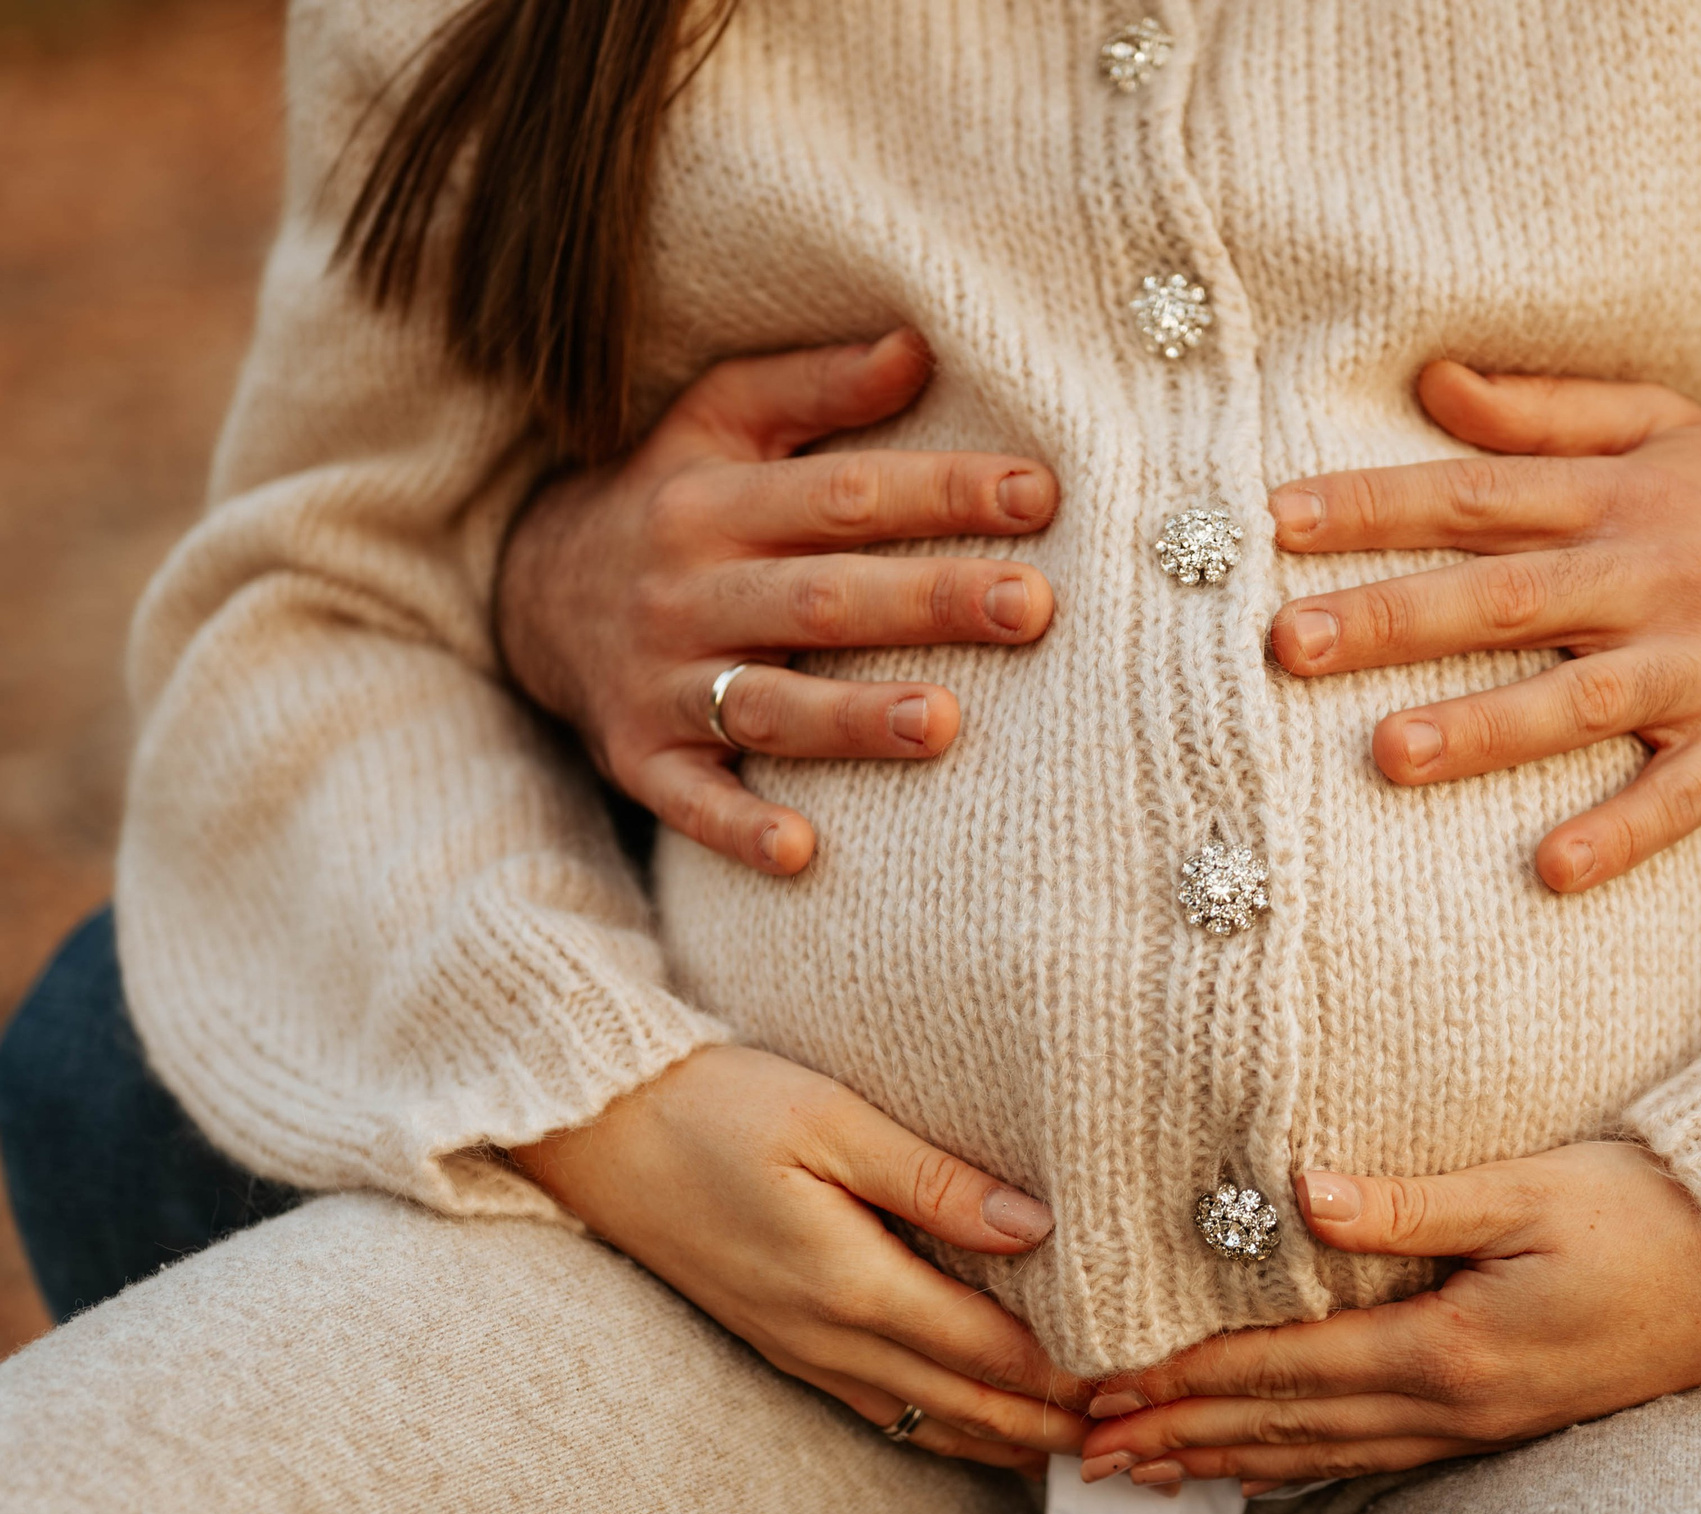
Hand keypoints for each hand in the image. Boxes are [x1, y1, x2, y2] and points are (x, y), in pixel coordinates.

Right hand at [497, 328, 1060, 876]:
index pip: (844, 493)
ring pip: (767, 703)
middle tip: (1032, 606)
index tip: (1039, 494)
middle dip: (928, 601)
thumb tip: (920, 343)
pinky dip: (740, 828)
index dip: (941, 491)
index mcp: (715, 499)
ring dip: (853, 719)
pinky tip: (803, 851)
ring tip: (945, 723)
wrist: (528, 592)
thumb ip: (816, 386)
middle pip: (821, 596)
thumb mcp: (719, 419)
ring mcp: (660, 681)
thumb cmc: (669, 496)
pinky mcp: (639, 759)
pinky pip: (690, 803)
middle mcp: (686, 589)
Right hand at [514, 1045, 1092, 1472]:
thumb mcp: (829, 1118)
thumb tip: (1033, 1224)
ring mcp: (801, 1348)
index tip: (1140, 1378)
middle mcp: (828, 1335)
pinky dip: (945, 1428)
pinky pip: (882, 1408)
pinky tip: (981, 1430)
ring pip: (925, 1420)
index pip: (988, 1349)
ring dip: (1006, 1438)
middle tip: (1134, 1430)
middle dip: (1053, 1423)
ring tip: (1080, 1446)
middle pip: (967, 1404)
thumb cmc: (713, 1105)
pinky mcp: (784, 1342)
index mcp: (849, 1283)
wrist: (597, 1131)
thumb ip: (935, 1178)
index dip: (1069, 1372)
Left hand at [1076, 1143, 1700, 1490]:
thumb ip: (1408, 1202)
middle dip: (1181, 1438)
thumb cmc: (1654, 1214)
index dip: (1187, 1381)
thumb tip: (1298, 1194)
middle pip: (1287, 1428)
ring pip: (1325, 1454)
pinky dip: (1305, 1464)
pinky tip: (1272, 1467)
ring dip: (1230, 1461)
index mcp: (1450, 1347)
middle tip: (1087, 1452)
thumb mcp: (1530, 1190)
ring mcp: (1480, 1423)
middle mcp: (1455, 1403)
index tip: (1106, 1390)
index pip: (1284, 1370)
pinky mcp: (1504, 1418)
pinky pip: (1377, 1455)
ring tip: (1152, 1471)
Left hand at [1267, 363, 1700, 893]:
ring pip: (1580, 698)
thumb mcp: (1665, 431)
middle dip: (1394, 618)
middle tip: (1289, 642)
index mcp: (1621, 498)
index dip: (1376, 506)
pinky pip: (1680, 795)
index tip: (1277, 521)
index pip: (1478, 495)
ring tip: (1390, 753)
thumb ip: (1545, 412)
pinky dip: (1621, 830)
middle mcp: (1653, 575)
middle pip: (1507, 596)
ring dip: (1485, 727)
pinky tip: (1552, 869)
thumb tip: (1432, 382)